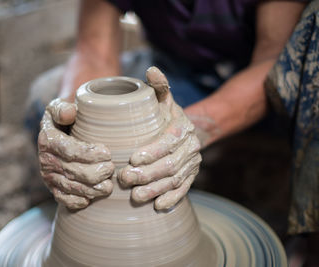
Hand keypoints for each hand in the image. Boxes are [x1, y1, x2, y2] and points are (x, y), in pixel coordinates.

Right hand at [38, 98, 114, 209]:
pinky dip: (78, 201)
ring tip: (108, 186)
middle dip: (95, 173)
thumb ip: (63, 109)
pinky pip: (64, 199)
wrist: (54, 135)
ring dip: (92, 189)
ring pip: (72, 187)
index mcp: (48, 140)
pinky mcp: (53, 188)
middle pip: (74, 172)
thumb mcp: (59, 108)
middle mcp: (46, 160)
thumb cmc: (63, 120)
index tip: (108, 153)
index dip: (90, 154)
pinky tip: (91, 199)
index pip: (70, 150)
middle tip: (112, 169)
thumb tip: (70, 113)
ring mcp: (49, 177)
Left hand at [119, 67, 201, 209]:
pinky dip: (172, 199)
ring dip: (156, 189)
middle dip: (148, 173)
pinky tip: (158, 206)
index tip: (133, 159)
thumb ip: (158, 87)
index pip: (169, 140)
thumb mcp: (162, 99)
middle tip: (126, 179)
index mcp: (182, 127)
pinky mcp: (191, 177)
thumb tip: (151, 69)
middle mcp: (190, 146)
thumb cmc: (164, 115)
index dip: (153, 151)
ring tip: (136, 196)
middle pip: (171, 164)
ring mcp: (192, 163)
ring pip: (176, 179)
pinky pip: (184, 190)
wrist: (184, 130)